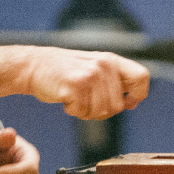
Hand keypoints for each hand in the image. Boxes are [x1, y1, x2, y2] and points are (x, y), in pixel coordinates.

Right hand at [0, 45, 149, 119]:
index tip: (127, 103)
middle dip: (101, 111)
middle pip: (118, 106)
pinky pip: (83, 112)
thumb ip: (113, 81)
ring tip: (74, 98)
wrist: (33, 66)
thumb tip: (132, 102)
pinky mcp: (76, 84)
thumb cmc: (63, 72)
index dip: (137, 95)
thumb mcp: (93, 68)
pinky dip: (73, 111)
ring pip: (101, 112)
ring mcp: (90, 74)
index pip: (141, 78)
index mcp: (111, 60)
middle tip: (85, 101)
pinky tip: (65, 98)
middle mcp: (104, 65)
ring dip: (86, 112)